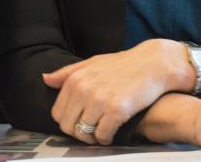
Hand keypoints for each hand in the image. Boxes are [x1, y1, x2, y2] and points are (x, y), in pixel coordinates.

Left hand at [42, 39, 189, 144]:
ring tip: (102, 131)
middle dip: (78, 132)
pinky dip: (106, 138)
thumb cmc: (124, 64)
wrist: (154, 63)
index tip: (80, 121)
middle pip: (68, 126)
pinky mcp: (116, 110)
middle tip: (91, 130)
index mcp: (76, 79)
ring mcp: (100, 99)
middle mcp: (84, 89)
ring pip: (84, 133)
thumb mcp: (93, 62)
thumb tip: (45, 79)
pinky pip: (102, 135)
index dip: (68, 121)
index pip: (58, 113)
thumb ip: (68, 72)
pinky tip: (112, 133)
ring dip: (92, 137)